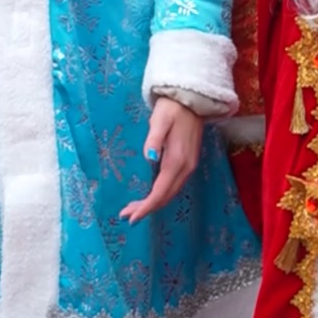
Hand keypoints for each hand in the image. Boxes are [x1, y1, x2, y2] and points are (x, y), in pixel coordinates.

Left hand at [121, 97, 203, 223]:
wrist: (191, 100)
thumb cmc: (171, 109)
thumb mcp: (160, 120)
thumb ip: (153, 140)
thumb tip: (149, 158)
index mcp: (177, 161)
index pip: (160, 192)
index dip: (146, 207)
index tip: (131, 218)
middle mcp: (185, 168)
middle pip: (165, 196)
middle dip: (146, 209)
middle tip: (126, 215)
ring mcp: (188, 166)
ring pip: (170, 192)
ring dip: (153, 203)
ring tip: (134, 209)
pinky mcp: (188, 162)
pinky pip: (173, 185)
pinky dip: (160, 194)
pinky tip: (150, 195)